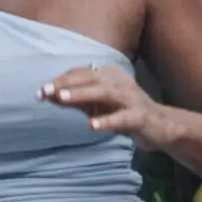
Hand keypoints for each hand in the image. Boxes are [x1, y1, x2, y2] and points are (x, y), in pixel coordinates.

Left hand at [41, 64, 172, 150]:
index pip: (81, 73)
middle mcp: (120, 82)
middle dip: (66, 84)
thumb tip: (46, 95)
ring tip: (62, 99)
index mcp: (109, 75)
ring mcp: (132, 98)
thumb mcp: (96, 105)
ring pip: (105, 92)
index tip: (40, 91)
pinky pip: (122, 117)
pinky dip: (106, 121)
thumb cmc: (124, 113)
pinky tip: (91, 126)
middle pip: (90, 78)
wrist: (162, 128)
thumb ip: (74, 99)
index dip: (60, 80)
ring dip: (81, 94)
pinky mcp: (141, 116)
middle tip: (45, 91)